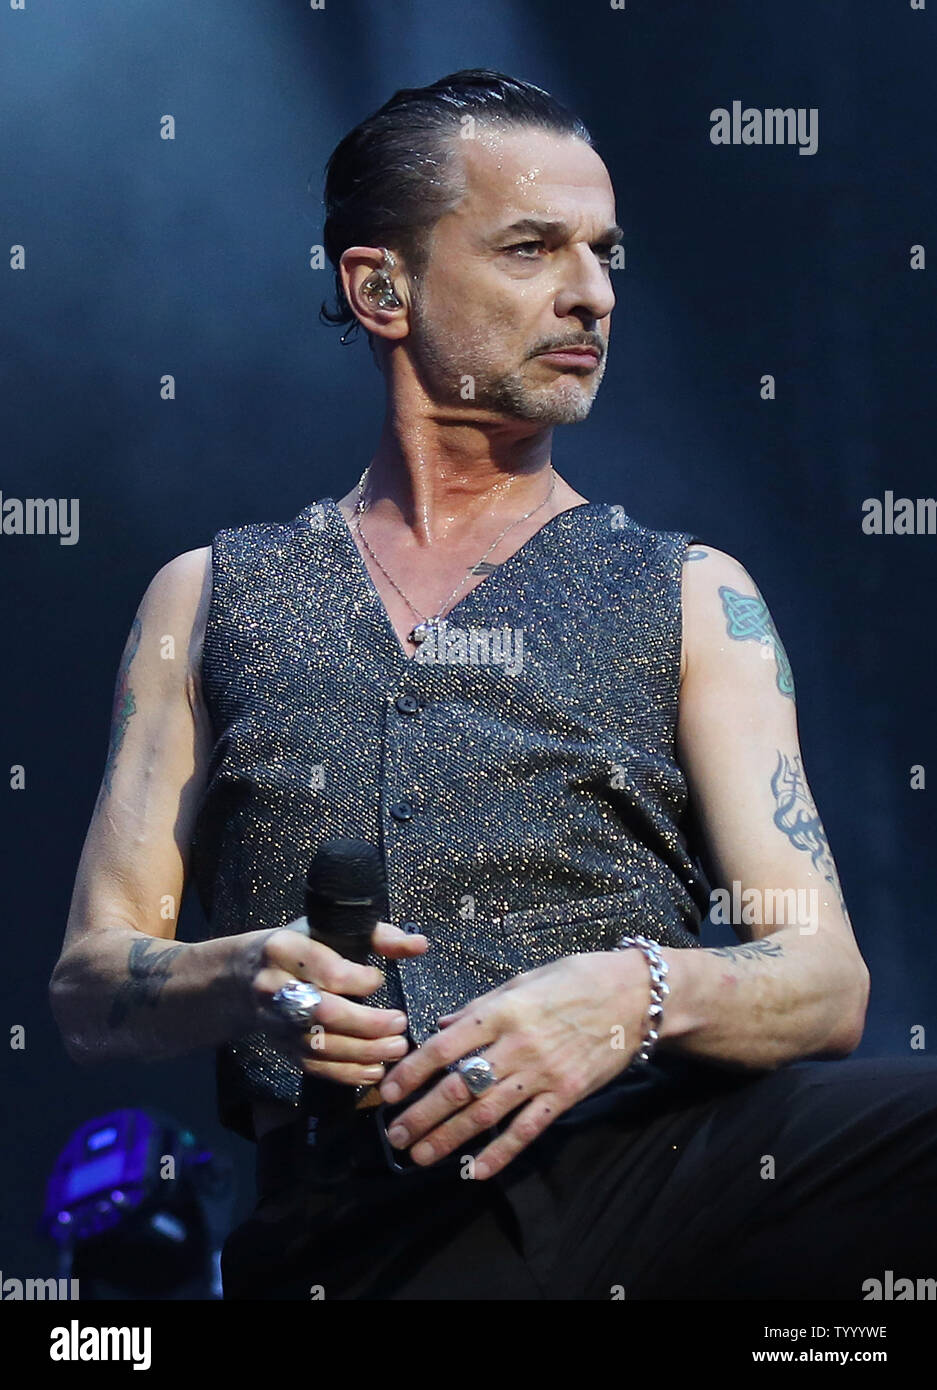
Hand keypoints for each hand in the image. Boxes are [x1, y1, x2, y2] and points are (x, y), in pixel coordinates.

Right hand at [246, 919, 427, 1086]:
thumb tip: (419, 945)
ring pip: (320, 1044)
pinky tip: (374, 1069)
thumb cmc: (297, 948)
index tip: (380, 980)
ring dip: (363, 1052)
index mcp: (284, 949)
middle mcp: (273, 987)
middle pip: (323, 1012)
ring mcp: (274, 1022)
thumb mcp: (329, 930)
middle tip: (400, 1024)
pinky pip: (314, 1066)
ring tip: (396, 1048)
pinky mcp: (281, 1047)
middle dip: (367, 1023)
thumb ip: (377, 936)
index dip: (360, 980)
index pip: (328, 970)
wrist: (243, 976)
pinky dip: (347, 1072)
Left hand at [377, 950, 651, 1177]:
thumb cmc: (577, 979)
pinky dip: (500, 1153)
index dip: (412, 1072)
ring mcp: (542, 1074)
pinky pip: (528, 1130)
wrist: (637, 996)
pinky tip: (476, 1171)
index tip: (388, 1091)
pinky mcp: (566, 1096)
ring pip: (487, 1113)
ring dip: (449, 1138)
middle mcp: (517, 1046)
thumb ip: (481, 1006)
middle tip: (395, 1135)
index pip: (444, 1047)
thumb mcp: (523, 980)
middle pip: (459, 1086)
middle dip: (422, 1114)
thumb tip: (442, 1026)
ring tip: (420, 1156)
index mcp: (502, 1011)